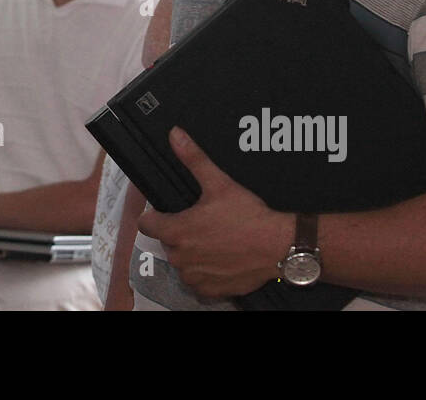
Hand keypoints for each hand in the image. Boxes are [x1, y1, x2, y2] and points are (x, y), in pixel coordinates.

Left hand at [136, 127, 292, 298]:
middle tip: (201, 222)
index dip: (154, 216)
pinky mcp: (211, 289)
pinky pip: (198, 282)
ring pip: (182, 263)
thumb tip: (175, 135)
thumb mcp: (219, 183)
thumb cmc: (248, 216)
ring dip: (191, 254)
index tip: (166, 212)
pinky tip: (219, 259)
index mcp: (177, 231)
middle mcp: (181, 257)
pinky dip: (205, 272)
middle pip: (167, 242)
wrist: (278, 246)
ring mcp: (195, 276)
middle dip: (179, 233)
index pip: (146, 225)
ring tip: (212, 240)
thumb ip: (193, 159)